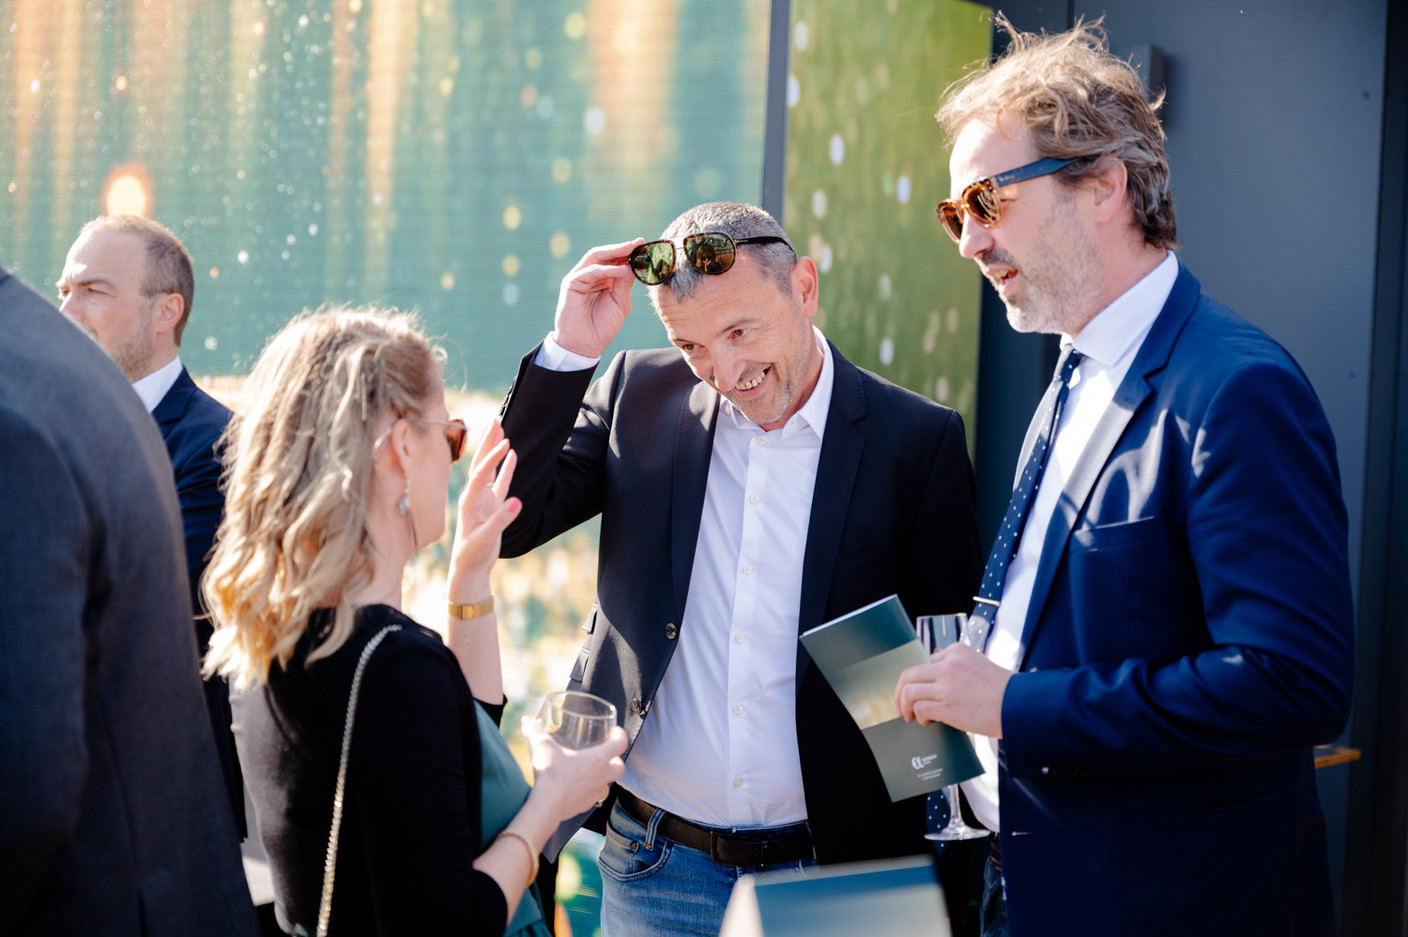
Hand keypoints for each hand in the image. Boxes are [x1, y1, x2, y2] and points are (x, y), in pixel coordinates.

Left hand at [446, 419, 519, 601]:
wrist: (469, 569)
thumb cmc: (472, 555)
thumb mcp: (485, 539)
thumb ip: (501, 520)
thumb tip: (518, 500)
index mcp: (469, 501)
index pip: (481, 473)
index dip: (493, 458)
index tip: (505, 443)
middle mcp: (474, 495)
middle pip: (481, 463)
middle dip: (488, 442)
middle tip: (496, 420)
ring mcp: (483, 499)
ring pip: (490, 468)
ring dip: (494, 450)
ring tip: (501, 429)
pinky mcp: (492, 506)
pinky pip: (500, 482)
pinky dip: (506, 468)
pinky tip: (512, 454)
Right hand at [521, 717, 626, 819]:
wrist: (547, 805)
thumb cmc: (550, 773)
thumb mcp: (543, 747)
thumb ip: (536, 731)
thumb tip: (527, 721)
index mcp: (597, 759)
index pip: (619, 744)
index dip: (620, 736)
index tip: (616, 732)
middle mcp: (600, 776)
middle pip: (619, 768)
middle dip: (616, 760)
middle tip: (606, 754)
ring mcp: (594, 793)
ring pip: (607, 785)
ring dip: (602, 778)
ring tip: (590, 772)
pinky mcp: (584, 806)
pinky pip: (592, 798)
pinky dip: (588, 792)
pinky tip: (577, 789)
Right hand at [552, 239, 643, 358]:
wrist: (585, 345)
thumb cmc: (601, 327)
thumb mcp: (620, 302)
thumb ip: (625, 284)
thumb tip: (634, 265)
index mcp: (602, 279)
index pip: (615, 260)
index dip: (629, 253)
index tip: (645, 246)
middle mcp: (590, 275)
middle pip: (605, 254)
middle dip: (622, 248)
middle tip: (638, 243)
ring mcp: (580, 278)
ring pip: (596, 257)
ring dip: (614, 253)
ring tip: (631, 251)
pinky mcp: (571, 284)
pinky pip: (590, 272)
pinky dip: (605, 269)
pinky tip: (621, 270)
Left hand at [894, 644, 1011, 737]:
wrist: (1021, 705)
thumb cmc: (1005, 691)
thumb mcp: (979, 666)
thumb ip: (957, 669)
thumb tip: (935, 684)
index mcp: (956, 651)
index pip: (925, 662)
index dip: (917, 679)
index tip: (914, 690)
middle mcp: (948, 665)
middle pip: (909, 674)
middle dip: (900, 691)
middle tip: (900, 704)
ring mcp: (946, 685)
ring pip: (909, 691)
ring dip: (904, 706)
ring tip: (908, 716)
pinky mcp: (947, 706)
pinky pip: (919, 708)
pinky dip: (918, 716)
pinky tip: (926, 721)